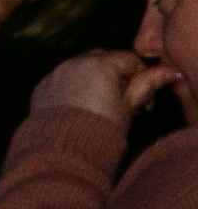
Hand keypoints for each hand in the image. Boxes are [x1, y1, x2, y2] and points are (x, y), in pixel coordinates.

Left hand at [31, 48, 181, 125]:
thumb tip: (165, 73)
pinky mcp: (43, 86)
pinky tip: (82, 108)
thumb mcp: (129, 107)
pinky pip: (63, 79)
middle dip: (118, 75)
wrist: (64, 149)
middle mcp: (74, 63)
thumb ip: (146, 86)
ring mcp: (56, 73)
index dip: (142, 78)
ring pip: (82, 67)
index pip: (128, 59)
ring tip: (105, 106)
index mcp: (100, 65)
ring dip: (95, 80)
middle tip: (126, 101)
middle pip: (104, 59)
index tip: (144, 101)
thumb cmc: (101, 128)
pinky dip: (75, 87)